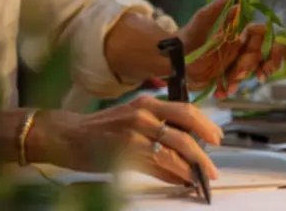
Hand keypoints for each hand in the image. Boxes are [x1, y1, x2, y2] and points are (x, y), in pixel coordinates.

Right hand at [29, 95, 221, 186]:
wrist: (69, 135)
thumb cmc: (100, 128)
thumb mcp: (131, 118)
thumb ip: (157, 128)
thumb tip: (183, 148)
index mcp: (146, 103)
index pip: (185, 110)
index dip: (205, 124)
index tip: (216, 137)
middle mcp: (143, 115)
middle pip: (184, 130)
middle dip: (203, 151)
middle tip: (213, 166)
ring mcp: (135, 134)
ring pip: (174, 151)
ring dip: (191, 168)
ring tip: (201, 178)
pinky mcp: (126, 154)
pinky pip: (158, 167)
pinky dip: (173, 176)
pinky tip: (181, 182)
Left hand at [178, 0, 285, 97]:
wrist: (174, 57)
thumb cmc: (188, 37)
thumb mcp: (199, 22)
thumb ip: (214, 10)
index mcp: (239, 30)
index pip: (263, 35)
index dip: (271, 48)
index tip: (266, 62)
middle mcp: (241, 45)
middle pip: (259, 54)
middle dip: (251, 66)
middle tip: (239, 74)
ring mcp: (235, 61)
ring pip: (250, 71)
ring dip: (241, 79)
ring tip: (228, 85)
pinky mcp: (227, 76)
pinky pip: (236, 83)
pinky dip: (229, 88)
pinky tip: (220, 93)